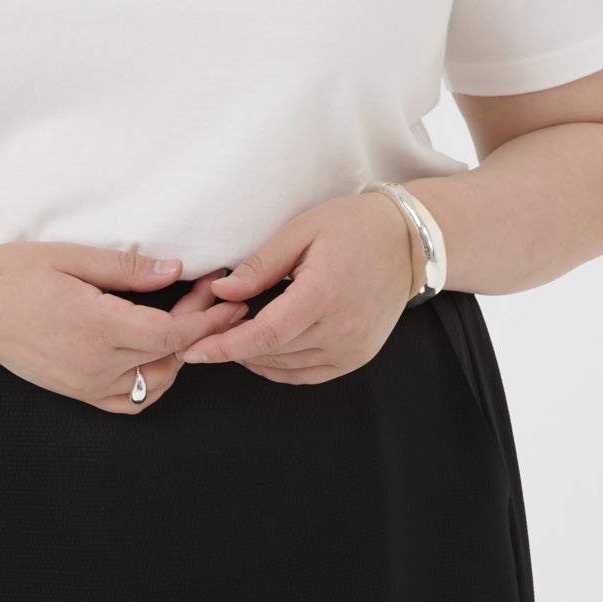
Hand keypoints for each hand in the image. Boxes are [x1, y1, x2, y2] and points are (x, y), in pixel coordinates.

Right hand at [0, 241, 250, 413]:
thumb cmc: (12, 273)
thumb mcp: (70, 256)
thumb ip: (126, 268)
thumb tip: (175, 271)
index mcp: (96, 326)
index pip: (172, 333)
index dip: (207, 318)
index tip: (229, 297)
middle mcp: (94, 364)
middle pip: (170, 355)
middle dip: (202, 328)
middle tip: (215, 298)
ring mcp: (84, 384)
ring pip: (156, 383)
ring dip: (180, 355)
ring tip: (189, 321)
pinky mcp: (76, 393)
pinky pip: (129, 401)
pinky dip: (153, 383)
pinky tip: (157, 356)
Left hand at [178, 194, 415, 382]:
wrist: (408, 242)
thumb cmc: (353, 227)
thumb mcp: (301, 231)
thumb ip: (260, 266)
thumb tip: (220, 291)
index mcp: (324, 294)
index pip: (265, 334)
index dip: (225, 347)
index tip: (194, 351)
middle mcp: (341, 330)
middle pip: (273, 353)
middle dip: (233, 347)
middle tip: (207, 330)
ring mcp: (353, 349)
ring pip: (288, 368)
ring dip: (255, 357)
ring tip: (233, 335)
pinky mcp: (358, 357)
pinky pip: (309, 374)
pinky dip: (280, 367)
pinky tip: (263, 350)